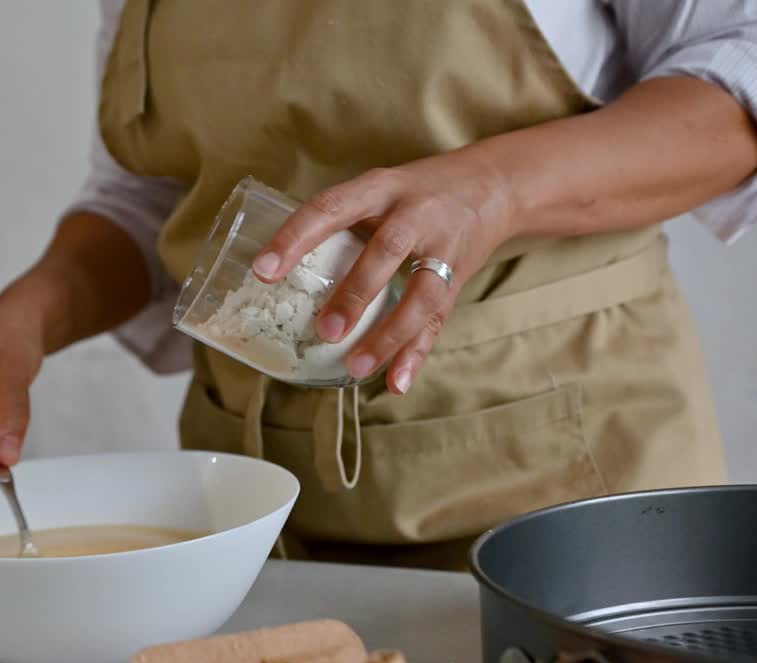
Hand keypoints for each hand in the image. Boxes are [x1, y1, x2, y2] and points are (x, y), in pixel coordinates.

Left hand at [253, 151, 516, 393]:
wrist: (493, 184)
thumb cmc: (413, 193)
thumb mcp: (376, 189)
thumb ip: (337, 223)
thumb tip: (274, 271)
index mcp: (380, 188)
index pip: (331, 207)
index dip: (295, 237)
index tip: (263, 271)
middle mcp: (415, 214)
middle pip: (386, 251)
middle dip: (355, 293)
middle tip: (325, 330)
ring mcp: (442, 247)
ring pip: (420, 295)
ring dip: (388, 335)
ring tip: (355, 367)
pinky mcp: (459, 278)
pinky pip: (438, 321)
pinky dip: (416, 354)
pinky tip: (396, 383)